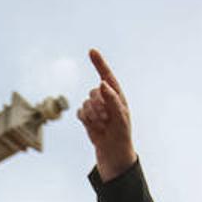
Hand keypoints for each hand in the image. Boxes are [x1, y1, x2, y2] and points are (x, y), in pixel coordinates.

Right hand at [76, 49, 136, 180]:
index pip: (106, 75)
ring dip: (93, 116)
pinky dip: (86, 121)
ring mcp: (94, 107)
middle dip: (99, 106)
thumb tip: (102, 83)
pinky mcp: (85, 116)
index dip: (99, 63)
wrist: (113, 150)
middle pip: (94, 92)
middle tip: (107, 119)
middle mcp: (104, 98)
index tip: (92, 51)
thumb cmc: (121, 133)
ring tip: (102, 125)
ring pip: (86, 103)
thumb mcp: (120, 117)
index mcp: (116, 95)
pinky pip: (80, 112)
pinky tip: (94, 127)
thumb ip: (112, 99)